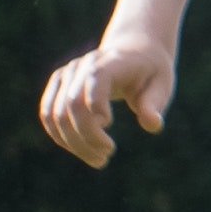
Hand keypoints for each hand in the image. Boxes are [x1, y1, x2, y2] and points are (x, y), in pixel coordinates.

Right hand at [38, 30, 173, 167]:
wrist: (134, 51)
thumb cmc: (151, 73)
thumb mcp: (162, 85)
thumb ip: (154, 105)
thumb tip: (153, 125)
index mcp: (112, 61)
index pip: (94, 81)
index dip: (97, 109)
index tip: (111, 127)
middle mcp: (83, 65)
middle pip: (72, 105)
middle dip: (86, 137)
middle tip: (106, 157)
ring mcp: (67, 74)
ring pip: (55, 114)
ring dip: (72, 143)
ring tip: (98, 160)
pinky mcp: (58, 85)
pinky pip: (48, 114)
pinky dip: (61, 136)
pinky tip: (81, 150)